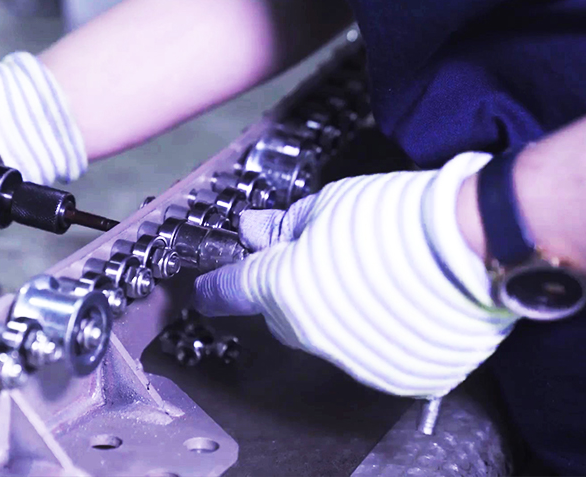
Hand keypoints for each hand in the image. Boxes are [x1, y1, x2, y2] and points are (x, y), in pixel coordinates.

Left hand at [193, 152, 519, 396]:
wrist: (475, 245)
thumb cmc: (395, 216)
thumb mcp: (328, 204)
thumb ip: (284, 228)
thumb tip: (255, 234)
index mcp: (282, 287)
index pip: (230, 292)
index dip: (214, 288)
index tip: (204, 290)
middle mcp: (308, 332)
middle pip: (277, 315)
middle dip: (284, 291)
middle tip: (315, 261)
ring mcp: (349, 359)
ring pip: (319, 336)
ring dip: (326, 312)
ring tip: (366, 278)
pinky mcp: (388, 375)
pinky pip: (359, 353)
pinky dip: (362, 332)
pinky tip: (389, 305)